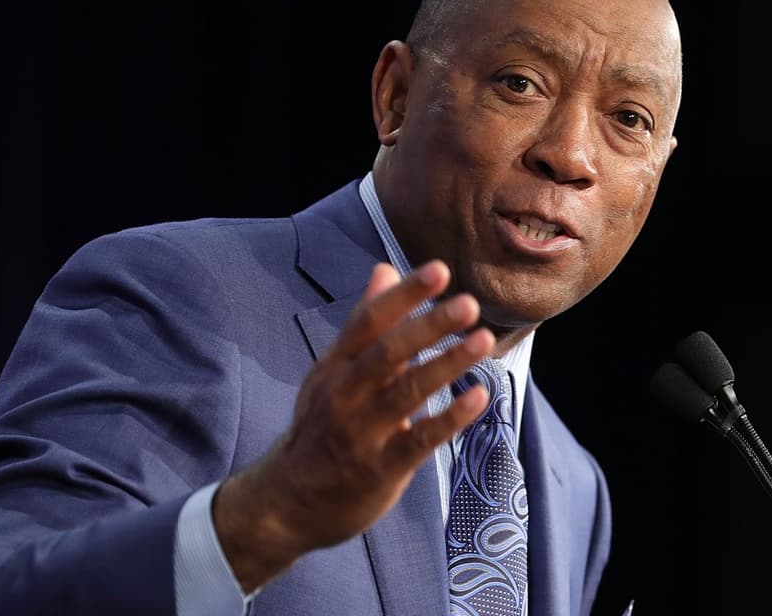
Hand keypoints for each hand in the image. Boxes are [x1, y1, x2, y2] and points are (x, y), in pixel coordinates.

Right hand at [212, 260, 491, 592]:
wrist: (288, 502)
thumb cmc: (322, 427)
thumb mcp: (334, 371)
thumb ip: (365, 322)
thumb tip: (385, 269)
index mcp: (335, 365)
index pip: (368, 321)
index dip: (403, 295)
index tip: (439, 270)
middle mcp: (344, 394)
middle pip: (387, 352)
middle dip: (428, 325)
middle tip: (469, 303)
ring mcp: (360, 432)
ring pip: (406, 392)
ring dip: (446, 364)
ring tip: (483, 340)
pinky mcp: (379, 469)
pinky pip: (417, 440)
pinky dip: (449, 418)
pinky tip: (479, 397)